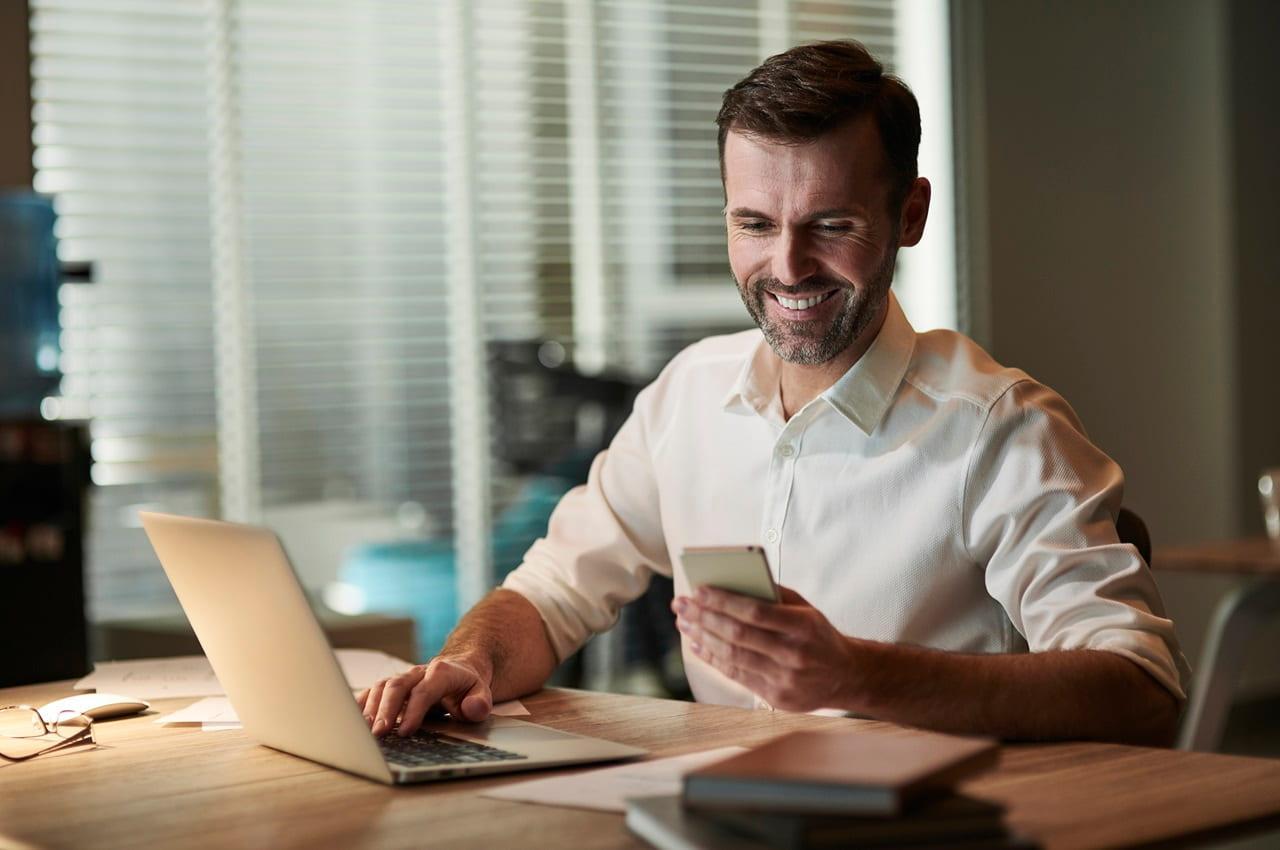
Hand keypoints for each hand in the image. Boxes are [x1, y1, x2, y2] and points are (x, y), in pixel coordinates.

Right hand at [355, 655, 493, 736]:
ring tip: (363, 731)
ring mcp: (402, 678)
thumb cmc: (468, 688)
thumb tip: (473, 708)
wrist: (459, 670)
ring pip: (381, 687)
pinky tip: (352, 720)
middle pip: (397, 686)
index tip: (406, 731)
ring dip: (371, 709)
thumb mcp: (482, 694)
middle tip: (379, 734)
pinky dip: (361, 704)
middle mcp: (418, 672)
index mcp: (442, 672)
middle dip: (386, 710)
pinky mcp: (391, 686)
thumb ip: (480, 702)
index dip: (414, 710)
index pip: (425, 690)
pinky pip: (372, 691)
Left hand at [671, 585, 857, 711]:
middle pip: (738, 635)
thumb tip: (732, 582)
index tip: (698, 590)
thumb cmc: (818, 635)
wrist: (845, 676)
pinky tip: (697, 644)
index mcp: (803, 626)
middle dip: (704, 617)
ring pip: (733, 656)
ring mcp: (784, 679)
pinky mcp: (776, 698)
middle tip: (681, 604)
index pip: (755, 612)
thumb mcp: (806, 609)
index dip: (723, 601)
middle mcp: (794, 654)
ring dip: (703, 637)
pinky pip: (736, 675)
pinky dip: (713, 659)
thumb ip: (774, 596)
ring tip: (684, 622)